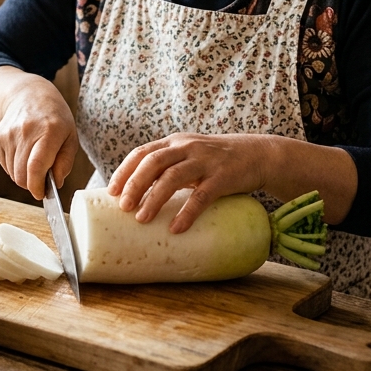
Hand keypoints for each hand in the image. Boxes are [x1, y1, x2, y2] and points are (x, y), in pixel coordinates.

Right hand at [0, 79, 78, 199]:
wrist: (29, 96)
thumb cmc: (55, 119)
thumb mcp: (70, 137)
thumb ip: (65, 162)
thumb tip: (55, 184)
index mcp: (49, 131)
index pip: (36, 166)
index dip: (37, 186)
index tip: (41, 194)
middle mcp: (26, 131)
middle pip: (21, 174)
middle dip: (31, 184)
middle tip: (41, 181)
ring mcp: (9, 134)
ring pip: (12, 173)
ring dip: (23, 176)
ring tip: (34, 162)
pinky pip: (5, 165)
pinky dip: (15, 167)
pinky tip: (24, 155)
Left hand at [108, 133, 281, 232]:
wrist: (258, 155)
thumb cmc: (217, 161)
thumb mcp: (190, 156)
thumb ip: (169, 168)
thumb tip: (139, 197)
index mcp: (175, 142)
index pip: (142, 152)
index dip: (125, 171)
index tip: (112, 192)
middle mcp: (187, 147)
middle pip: (153, 162)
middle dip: (135, 184)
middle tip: (123, 207)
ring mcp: (205, 161)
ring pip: (172, 177)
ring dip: (154, 199)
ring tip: (142, 219)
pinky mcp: (223, 177)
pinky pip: (201, 195)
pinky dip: (187, 212)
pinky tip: (176, 228)